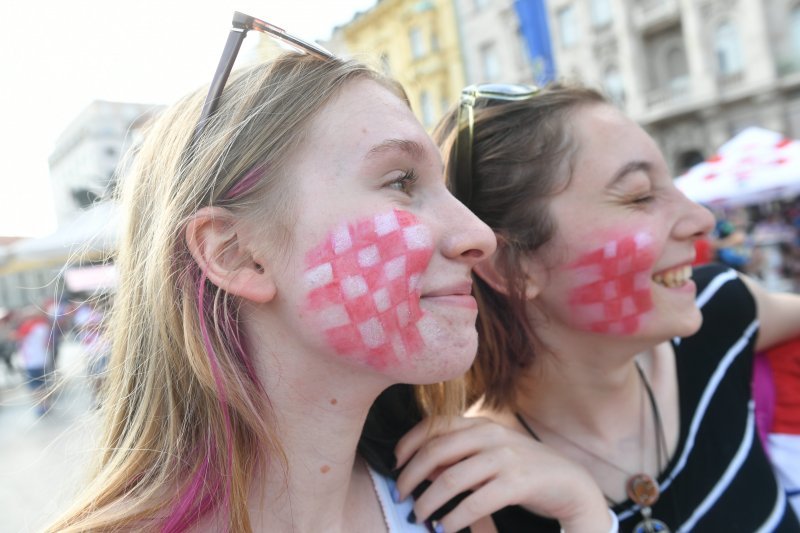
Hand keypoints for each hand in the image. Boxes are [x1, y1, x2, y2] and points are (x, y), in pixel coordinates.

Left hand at [395, 416, 611, 531]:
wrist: (569, 482)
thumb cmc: (522, 467)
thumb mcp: (489, 453)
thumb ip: (459, 455)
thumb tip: (422, 467)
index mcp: (481, 423)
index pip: (434, 424)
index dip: (408, 443)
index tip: (395, 463)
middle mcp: (491, 435)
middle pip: (436, 451)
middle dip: (411, 476)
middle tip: (400, 496)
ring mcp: (505, 457)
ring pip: (451, 479)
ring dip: (428, 502)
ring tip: (419, 516)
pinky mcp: (518, 482)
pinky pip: (474, 503)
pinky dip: (454, 518)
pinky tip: (445, 528)